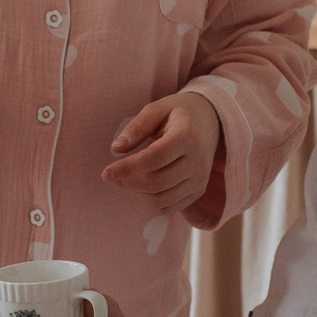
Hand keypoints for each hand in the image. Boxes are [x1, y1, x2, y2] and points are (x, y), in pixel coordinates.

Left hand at [101, 91, 221, 213]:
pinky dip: (150, 203)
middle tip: (111, 176)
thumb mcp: (157, 109)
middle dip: (128, 183)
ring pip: (162, 199)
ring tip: (124, 181)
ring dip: (136, 195)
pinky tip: (138, 189)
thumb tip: (116, 148)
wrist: (210, 122)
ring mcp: (200, 179)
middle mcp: (198, 161)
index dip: (127, 168)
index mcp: (187, 136)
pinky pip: (170, 208)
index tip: (106, 172)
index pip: (154, 159)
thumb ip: (136, 127)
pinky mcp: (198, 191)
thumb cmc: (178, 113)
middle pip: (157, 182)